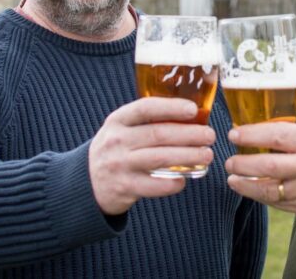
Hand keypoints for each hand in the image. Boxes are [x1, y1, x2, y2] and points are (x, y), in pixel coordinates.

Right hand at [89, 97, 215, 214]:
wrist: (85, 183)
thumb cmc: (116, 150)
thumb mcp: (122, 129)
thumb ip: (147, 122)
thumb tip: (192, 116)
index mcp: (118, 120)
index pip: (146, 108)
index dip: (171, 107)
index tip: (193, 109)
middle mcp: (117, 141)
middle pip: (158, 134)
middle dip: (189, 134)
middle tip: (210, 136)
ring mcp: (119, 165)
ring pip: (159, 159)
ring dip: (188, 156)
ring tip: (207, 155)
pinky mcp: (123, 188)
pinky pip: (154, 186)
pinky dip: (172, 183)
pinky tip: (185, 179)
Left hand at [224, 122, 295, 223]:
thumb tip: (262, 128)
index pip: (277, 135)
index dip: (251, 134)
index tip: (234, 133)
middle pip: (268, 165)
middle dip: (242, 162)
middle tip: (229, 160)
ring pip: (267, 189)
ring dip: (245, 184)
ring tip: (232, 177)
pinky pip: (276, 203)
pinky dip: (259, 195)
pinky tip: (248, 188)